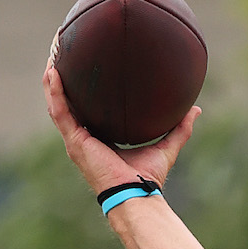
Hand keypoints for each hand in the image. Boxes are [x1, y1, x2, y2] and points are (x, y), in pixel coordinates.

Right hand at [43, 58, 199, 194]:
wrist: (137, 194)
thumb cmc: (148, 177)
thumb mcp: (166, 147)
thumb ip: (180, 128)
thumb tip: (195, 109)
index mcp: (99, 139)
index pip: (88, 111)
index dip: (83, 92)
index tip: (86, 70)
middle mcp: (84, 138)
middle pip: (67, 103)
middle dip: (62, 80)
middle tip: (63, 54)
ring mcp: (76, 140)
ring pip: (57, 104)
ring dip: (52, 80)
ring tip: (52, 56)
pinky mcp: (75, 141)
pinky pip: (59, 111)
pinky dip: (54, 91)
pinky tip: (53, 72)